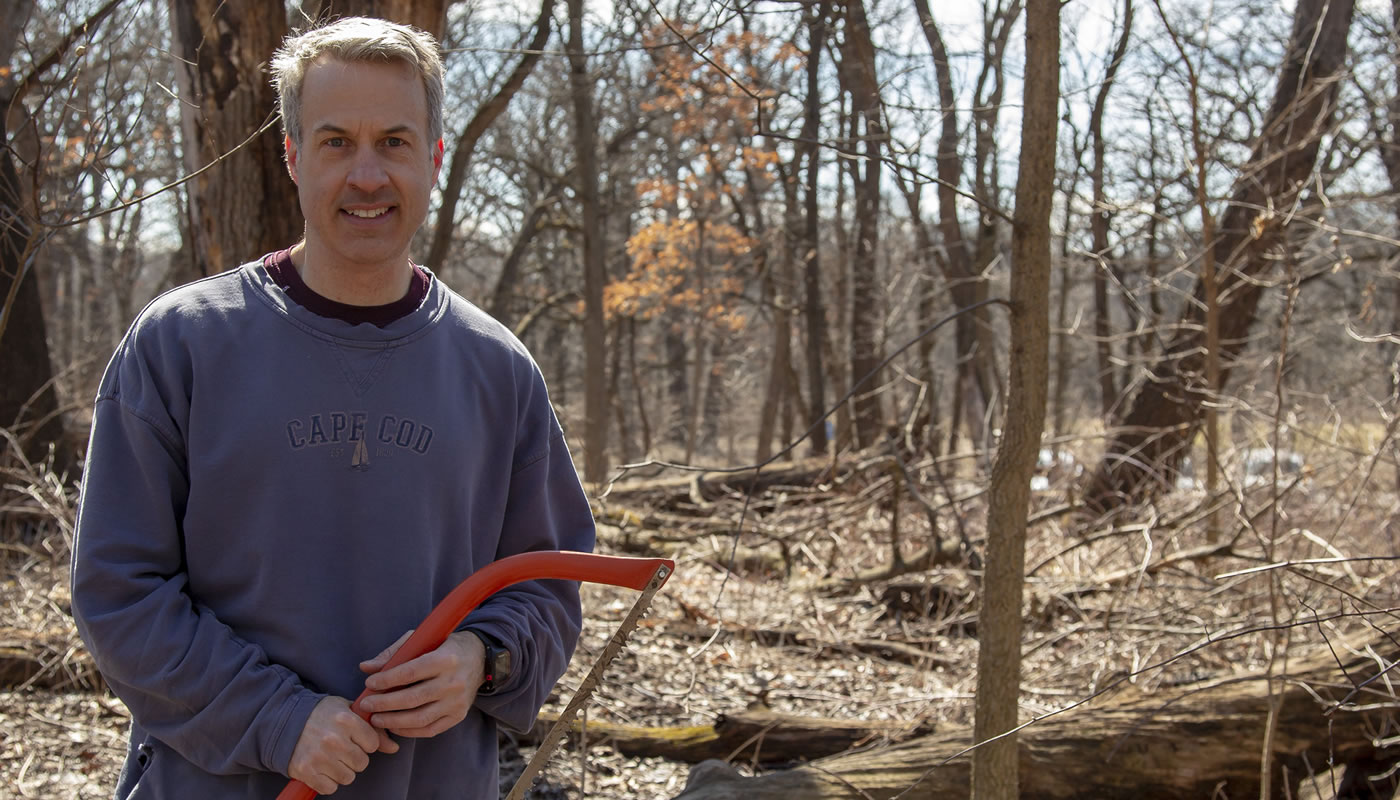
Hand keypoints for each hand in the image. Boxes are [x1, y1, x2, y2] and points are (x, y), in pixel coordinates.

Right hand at [287, 696, 397, 793]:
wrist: (284, 720)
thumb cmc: (321, 714)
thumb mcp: (348, 711)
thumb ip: (373, 729)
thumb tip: (394, 748)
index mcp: (346, 720)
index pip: (373, 744)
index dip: (366, 742)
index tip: (355, 738)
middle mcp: (334, 739)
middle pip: (362, 763)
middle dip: (354, 757)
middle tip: (341, 748)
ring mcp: (320, 756)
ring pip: (348, 777)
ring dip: (341, 770)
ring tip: (331, 757)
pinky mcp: (307, 771)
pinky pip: (330, 787)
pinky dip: (328, 781)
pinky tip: (322, 767)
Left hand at [357, 630, 484, 737]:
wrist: (480, 658)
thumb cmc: (444, 646)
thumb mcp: (422, 640)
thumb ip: (394, 653)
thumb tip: (366, 667)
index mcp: (445, 659)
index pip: (410, 673)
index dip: (386, 680)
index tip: (369, 683)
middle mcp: (453, 682)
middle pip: (412, 698)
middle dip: (384, 704)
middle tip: (366, 705)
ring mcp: (457, 702)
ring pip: (419, 718)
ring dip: (393, 721)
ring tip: (376, 718)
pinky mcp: (458, 715)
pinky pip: (430, 729)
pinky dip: (409, 731)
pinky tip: (394, 726)